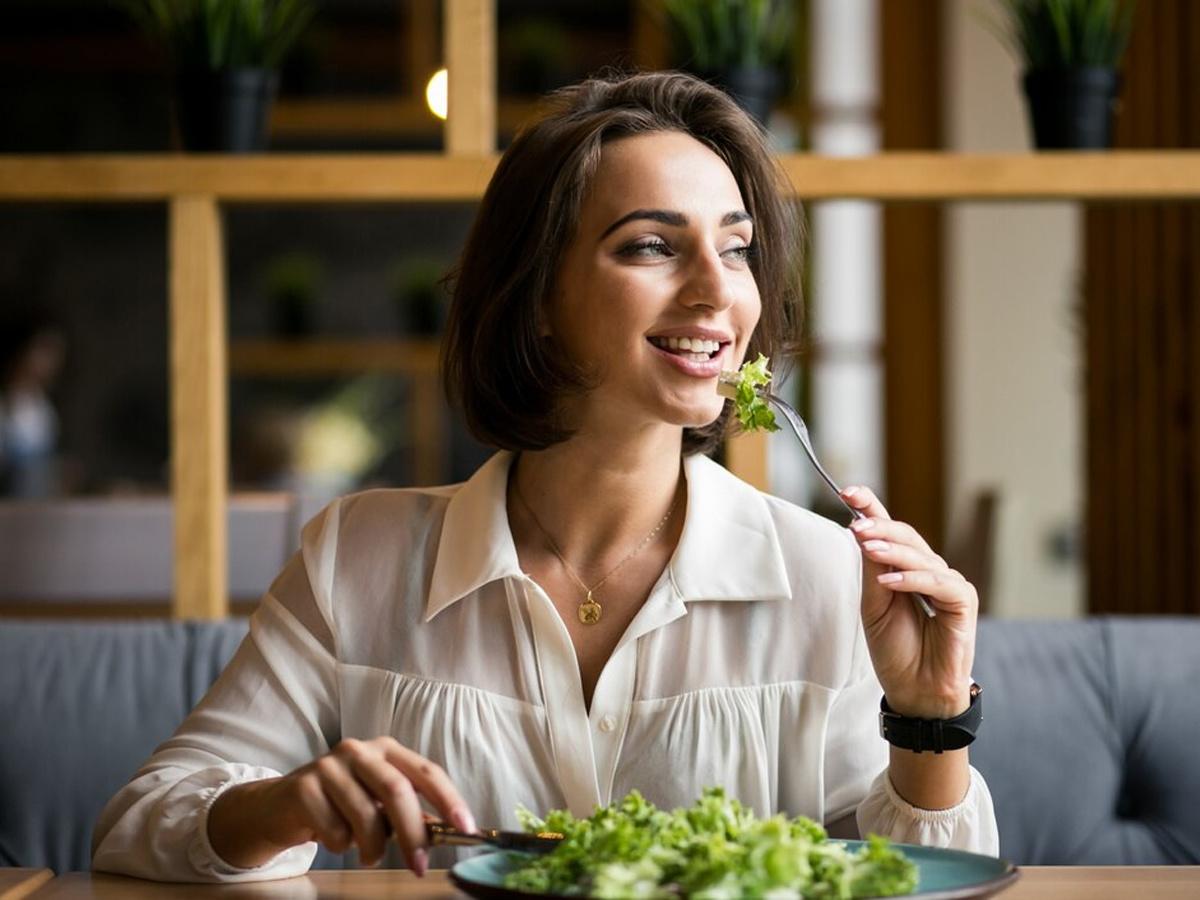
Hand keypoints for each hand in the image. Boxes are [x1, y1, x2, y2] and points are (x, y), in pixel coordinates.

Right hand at [208, 737, 475, 874]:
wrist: (278, 807)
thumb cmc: (338, 805)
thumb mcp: (376, 804)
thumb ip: (409, 812)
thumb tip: (447, 831)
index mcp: (386, 749)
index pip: (426, 771)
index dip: (448, 799)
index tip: (466, 828)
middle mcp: (359, 750)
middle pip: (397, 790)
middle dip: (412, 833)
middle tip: (419, 866)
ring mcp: (329, 765)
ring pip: (365, 816)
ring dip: (371, 847)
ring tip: (366, 855)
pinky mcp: (303, 786)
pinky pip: (334, 830)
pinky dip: (340, 846)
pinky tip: (330, 837)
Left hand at [841, 485, 977, 720]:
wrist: (914, 689)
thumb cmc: (895, 649)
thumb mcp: (873, 603)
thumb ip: (872, 568)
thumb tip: (862, 530)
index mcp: (907, 569)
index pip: (890, 530)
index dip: (871, 507)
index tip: (847, 491)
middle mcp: (930, 571)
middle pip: (906, 536)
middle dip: (879, 525)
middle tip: (855, 523)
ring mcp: (949, 585)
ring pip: (921, 556)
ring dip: (892, 548)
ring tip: (865, 544)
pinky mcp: (963, 602)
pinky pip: (938, 582)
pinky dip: (911, 579)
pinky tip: (887, 580)